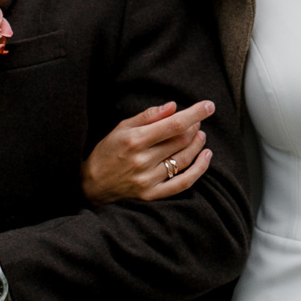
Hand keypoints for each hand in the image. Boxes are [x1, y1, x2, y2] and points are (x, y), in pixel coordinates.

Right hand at [82, 100, 214, 204]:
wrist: (91, 185)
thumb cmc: (107, 152)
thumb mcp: (121, 128)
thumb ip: (148, 116)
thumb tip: (173, 106)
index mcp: (135, 140)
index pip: (173, 124)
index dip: (194, 114)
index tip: (209, 105)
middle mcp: (142, 160)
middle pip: (181, 141)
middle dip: (195, 127)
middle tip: (198, 121)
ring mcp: (148, 180)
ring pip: (184, 159)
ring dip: (197, 145)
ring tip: (200, 135)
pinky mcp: (152, 195)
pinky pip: (183, 183)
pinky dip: (199, 169)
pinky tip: (205, 157)